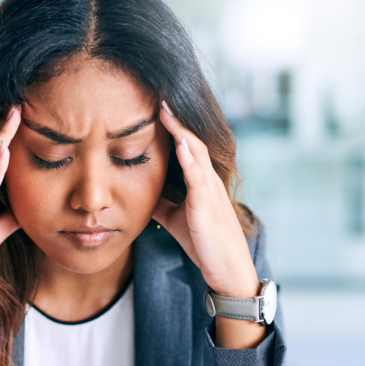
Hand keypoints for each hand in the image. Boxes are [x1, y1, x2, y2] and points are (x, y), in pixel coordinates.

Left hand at [152, 101, 263, 347]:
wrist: (226, 271)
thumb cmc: (204, 243)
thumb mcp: (175, 217)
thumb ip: (160, 201)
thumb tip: (137, 190)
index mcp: (200, 182)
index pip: (186, 146)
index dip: (173, 126)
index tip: (155, 105)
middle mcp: (208, 181)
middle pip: (193, 141)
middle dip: (177, 119)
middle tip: (160, 95)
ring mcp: (211, 192)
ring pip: (198, 153)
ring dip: (182, 131)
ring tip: (167, 110)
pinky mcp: (208, 208)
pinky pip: (200, 179)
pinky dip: (191, 160)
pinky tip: (180, 145)